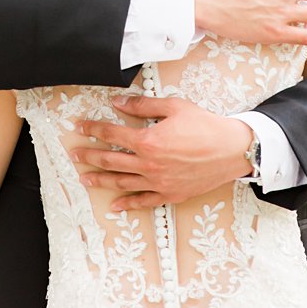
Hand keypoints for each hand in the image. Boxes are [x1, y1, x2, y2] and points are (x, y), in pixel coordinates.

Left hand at [69, 95, 254, 209]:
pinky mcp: (170, 194)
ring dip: (100, 180)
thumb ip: (144, 104)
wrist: (232, 150)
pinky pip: (144, 201)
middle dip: (89, 156)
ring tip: (84, 179)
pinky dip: (128, 204)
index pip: (112, 133)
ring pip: (122, 182)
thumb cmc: (205, 126)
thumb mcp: (174, 107)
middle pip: (110, 160)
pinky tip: (114, 205)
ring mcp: (159, 182)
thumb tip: (119, 102)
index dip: (93, 129)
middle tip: (74, 154)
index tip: (80, 127)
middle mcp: (149, 164)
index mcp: (148, 140)